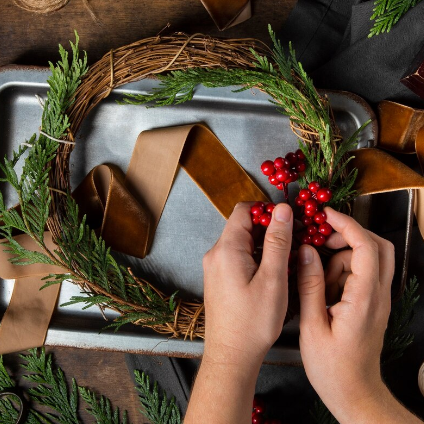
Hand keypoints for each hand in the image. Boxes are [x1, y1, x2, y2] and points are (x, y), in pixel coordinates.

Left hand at [202, 201, 292, 366]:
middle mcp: (215, 254)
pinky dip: (256, 257)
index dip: (267, 210)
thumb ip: (278, 241)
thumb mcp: (273, 279)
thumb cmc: (253, 322)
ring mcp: (215, 267)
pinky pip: (238, 257)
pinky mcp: (219, 278)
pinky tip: (272, 272)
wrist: (231, 355)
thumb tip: (283, 210)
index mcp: (226, 249)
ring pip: (242, 242)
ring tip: (286, 259)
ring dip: (264, 244)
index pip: (244, 210)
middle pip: (243, 225)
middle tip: (294, 240)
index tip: (289, 221)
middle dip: (269, 228)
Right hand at [297, 207, 394, 422]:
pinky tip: (325, 290)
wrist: (355, 392)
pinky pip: (363, 274)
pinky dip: (344, 271)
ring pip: (369, 259)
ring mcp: (378, 299)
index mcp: (364, 299)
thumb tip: (306, 251)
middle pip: (377, 246)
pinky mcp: (373, 304)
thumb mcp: (312, 325)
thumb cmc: (332, 366)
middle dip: (349, 235)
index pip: (366, 247)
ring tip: (318, 280)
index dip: (347, 225)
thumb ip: (310, 284)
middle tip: (321, 241)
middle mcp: (378, 295)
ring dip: (342, 258)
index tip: (326, 215)